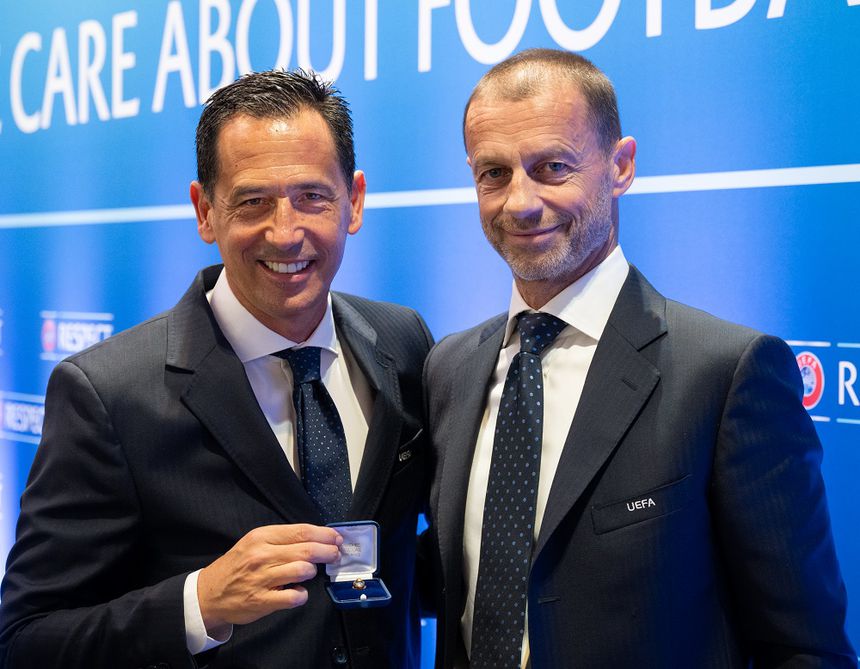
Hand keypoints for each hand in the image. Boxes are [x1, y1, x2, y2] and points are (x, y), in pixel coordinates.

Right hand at [197, 523, 342, 635]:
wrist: (209, 593)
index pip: (301, 531)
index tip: (336, 538)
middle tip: (335, 555)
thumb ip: (282, 540)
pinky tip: (297, 592)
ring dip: (312, 573)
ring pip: (303, 571)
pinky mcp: (262, 601)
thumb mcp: (255, 543)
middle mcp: (262, 555)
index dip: (324, 534)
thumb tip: (318, 538)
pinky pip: (294, 596)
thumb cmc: (238, 565)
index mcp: (262, 537)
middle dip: (327, 552)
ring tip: (307, 574)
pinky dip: (301, 595)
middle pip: (307, 550)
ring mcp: (261, 579)